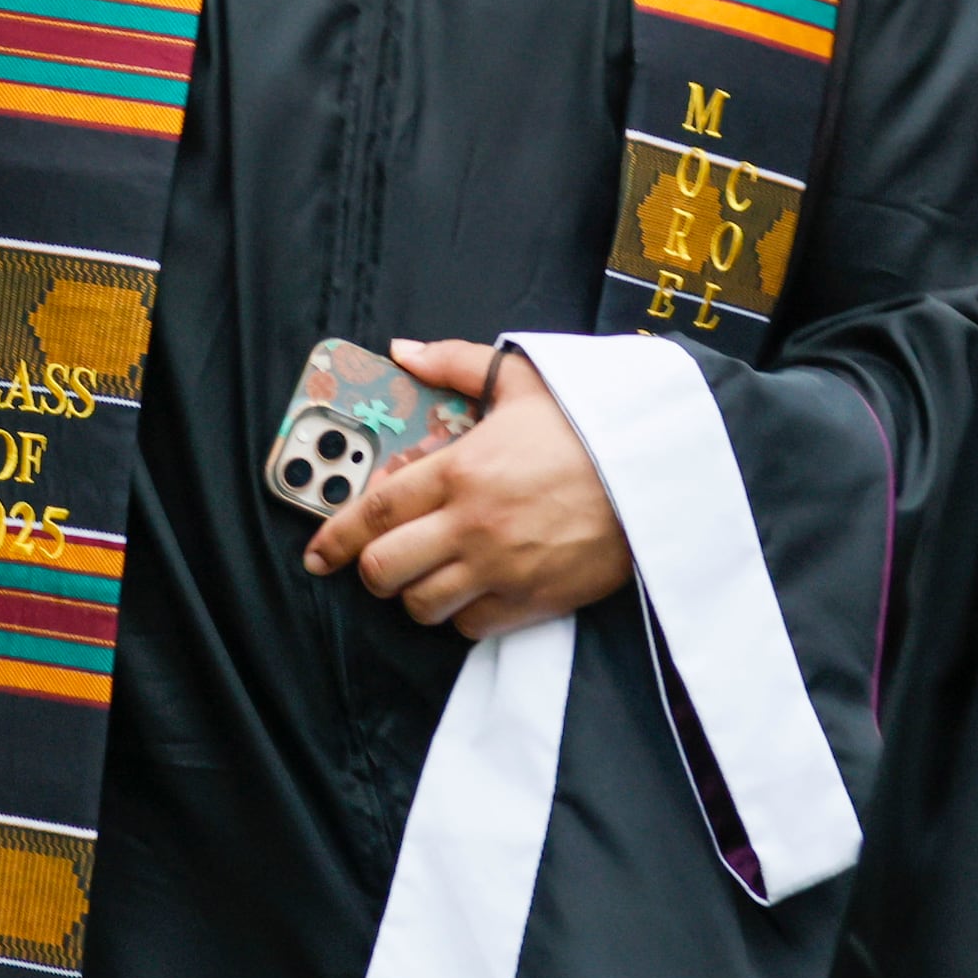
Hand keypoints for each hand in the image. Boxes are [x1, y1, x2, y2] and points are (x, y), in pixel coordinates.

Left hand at [303, 339, 629, 638]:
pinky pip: (470, 627)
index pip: (375, 512)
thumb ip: (454, 364)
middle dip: (372, 570)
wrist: (658, 474)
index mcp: (461, 468)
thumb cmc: (590, 424)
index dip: (336, 536)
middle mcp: (472, 524)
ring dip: (416, 594)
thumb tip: (403, 350)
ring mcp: (501, 569)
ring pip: (422, 606)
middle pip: (385, 570)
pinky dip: (461, 616)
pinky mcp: (531, 600)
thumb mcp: (523, 379)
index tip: (318, 552)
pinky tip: (473, 590)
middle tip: (381, 560)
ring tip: (429, 574)